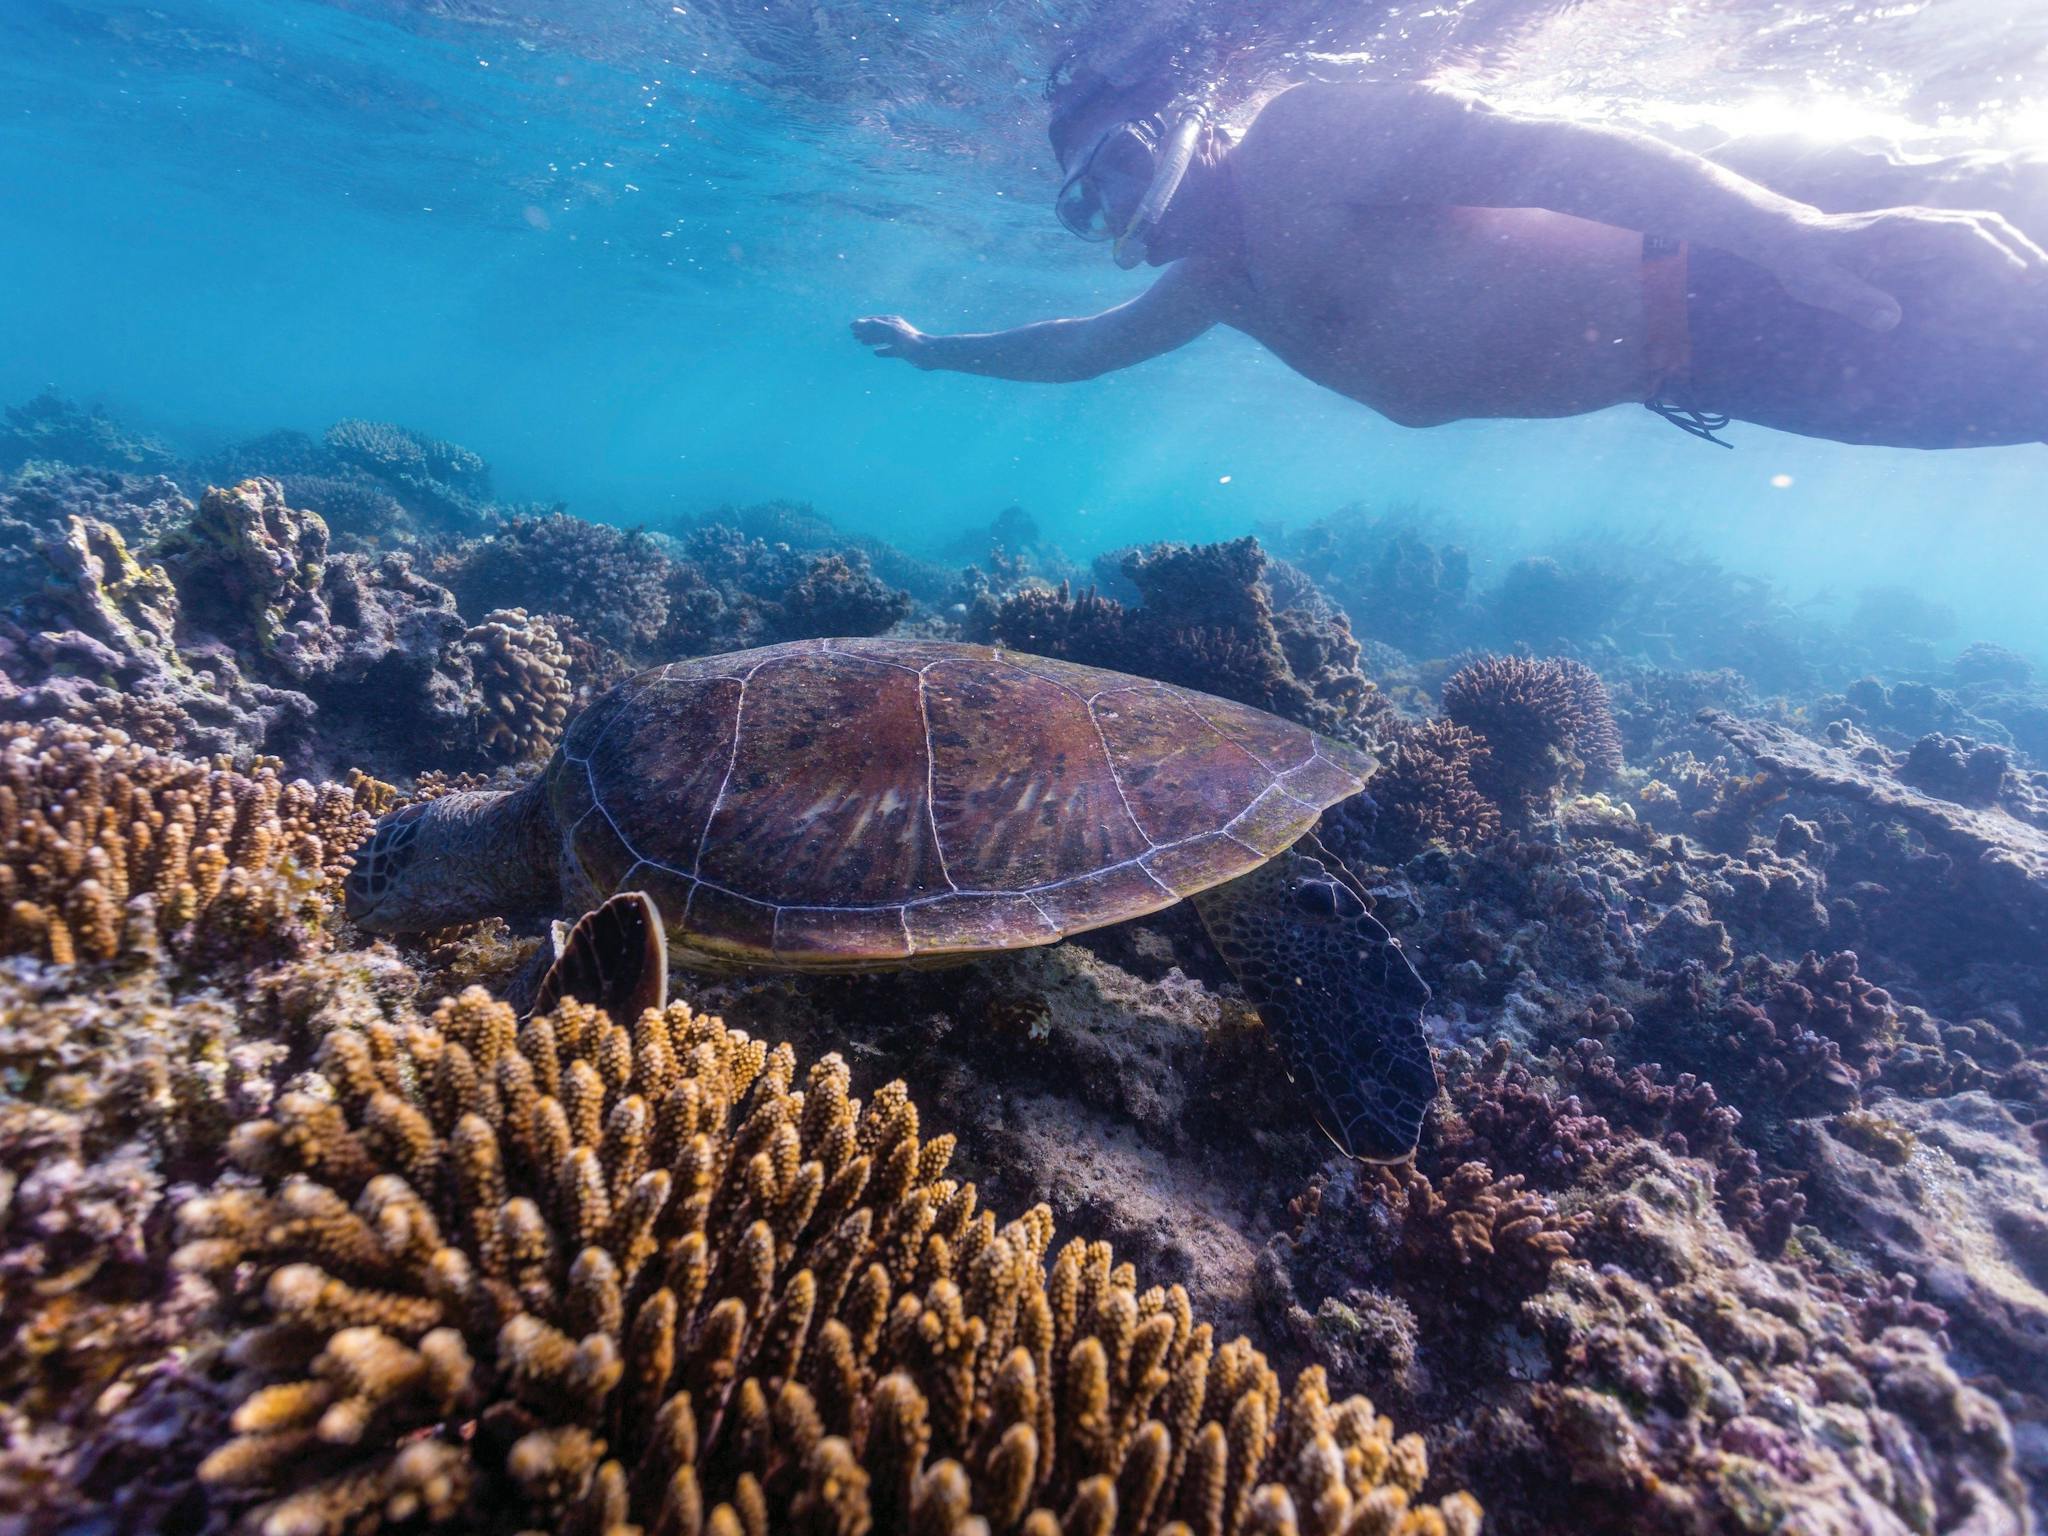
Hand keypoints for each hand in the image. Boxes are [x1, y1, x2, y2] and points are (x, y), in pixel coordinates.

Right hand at [851, 314, 937, 367]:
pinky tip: (876, 353)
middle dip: (865, 331)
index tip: (851, 327)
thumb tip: (857, 323)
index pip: (873, 321)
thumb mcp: (890, 331)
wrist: (927, 353)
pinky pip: (889, 350)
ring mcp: (899, 340)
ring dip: (871, 339)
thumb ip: (874, 326)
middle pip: (876, 329)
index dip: (862, 323)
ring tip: (861, 342)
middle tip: (854, 335)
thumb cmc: (909, 340)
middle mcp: (895, 329)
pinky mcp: (903, 351)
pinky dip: (881, 351)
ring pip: (882, 338)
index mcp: (892, 322)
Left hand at [1764, 206, 2047, 331]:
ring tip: (2035, 279)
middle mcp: (1918, 220)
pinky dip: (1994, 249)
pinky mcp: (1920, 233)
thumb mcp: (1819, 286)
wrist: (1792, 238)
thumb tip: (1893, 321)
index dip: (1995, 255)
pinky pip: (1967, 235)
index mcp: (1901, 229)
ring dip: (2012, 248)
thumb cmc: (1804, 264)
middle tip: (2042, 282)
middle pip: (1984, 225)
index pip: (1964, 234)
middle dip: (2018, 250)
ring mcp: (1922, 223)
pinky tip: (2005, 274)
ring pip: (1981, 226)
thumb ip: (1853, 301)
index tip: (2019, 277)